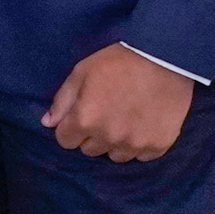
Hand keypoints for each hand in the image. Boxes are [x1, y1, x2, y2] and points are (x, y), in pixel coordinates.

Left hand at [43, 42, 195, 161]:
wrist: (166, 57)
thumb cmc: (119, 60)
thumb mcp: (82, 72)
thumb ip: (62, 101)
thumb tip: (48, 123)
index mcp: (85, 120)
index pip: (65, 141)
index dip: (71, 127)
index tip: (83, 114)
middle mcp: (109, 137)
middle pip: (89, 149)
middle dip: (92, 135)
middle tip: (106, 113)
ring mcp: (135, 144)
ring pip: (115, 156)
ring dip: (115, 142)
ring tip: (125, 119)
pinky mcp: (158, 145)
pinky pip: (141, 156)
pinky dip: (140, 144)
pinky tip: (143, 124)